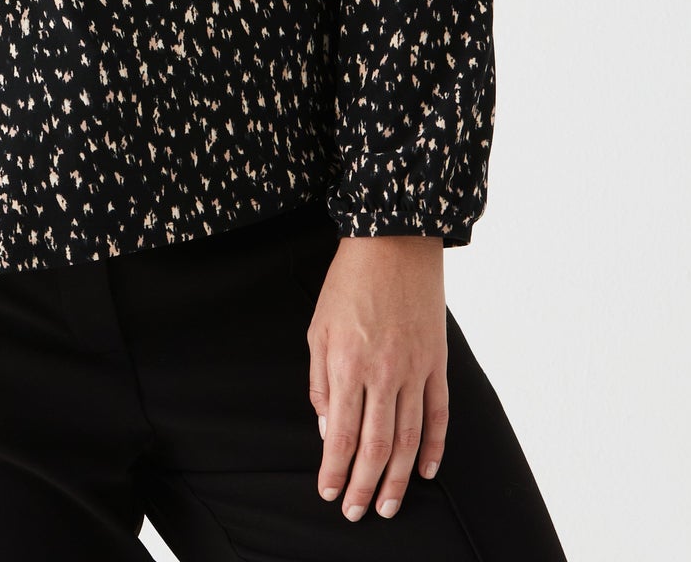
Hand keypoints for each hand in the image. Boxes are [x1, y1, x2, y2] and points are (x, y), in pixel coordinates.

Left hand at [306, 234, 447, 521]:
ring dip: (397, 478)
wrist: (394, 244)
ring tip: (388, 505)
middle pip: (375, 446)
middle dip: (364, 485)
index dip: (335, 470)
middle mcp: (383, 374)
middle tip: (358, 513)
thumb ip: (320, 380)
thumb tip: (326, 428)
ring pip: (408, 439)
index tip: (329, 494)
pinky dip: (433, 447)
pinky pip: (438, 415)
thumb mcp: (318, 327)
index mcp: (347, 364)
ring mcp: (415, 370)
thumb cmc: (348, 283)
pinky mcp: (437, 363)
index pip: (340, 433)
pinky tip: (424, 471)